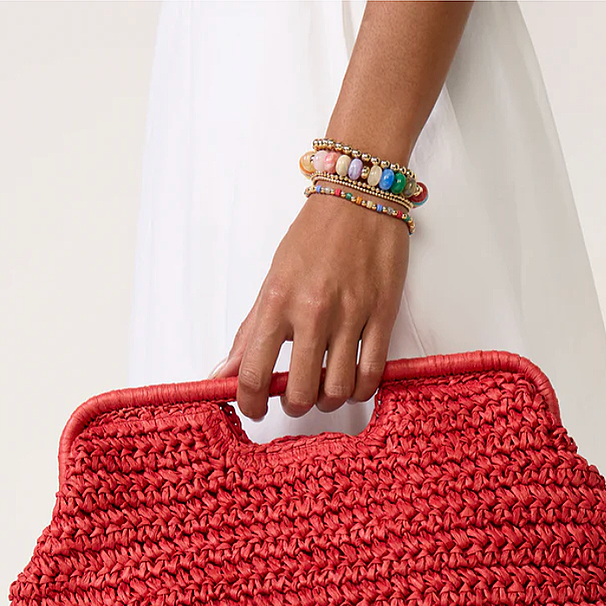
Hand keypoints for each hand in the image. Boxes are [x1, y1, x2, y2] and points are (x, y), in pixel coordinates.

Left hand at [210, 192, 409, 419]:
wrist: (359, 197)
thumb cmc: (312, 238)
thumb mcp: (272, 281)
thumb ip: (249, 332)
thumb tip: (221, 373)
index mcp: (276, 302)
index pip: (253, 373)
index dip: (250, 404)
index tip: (254, 409)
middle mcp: (312, 311)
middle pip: (301, 392)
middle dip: (295, 406)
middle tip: (295, 399)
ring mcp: (351, 315)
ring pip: (338, 390)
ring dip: (328, 401)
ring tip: (325, 392)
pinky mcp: (383, 314)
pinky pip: (371, 373)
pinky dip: (360, 389)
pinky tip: (352, 382)